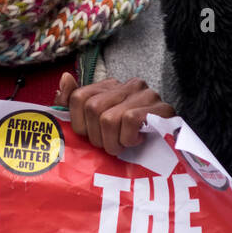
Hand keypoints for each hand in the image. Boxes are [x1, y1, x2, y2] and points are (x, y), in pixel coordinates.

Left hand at [57, 73, 175, 154]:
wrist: (165, 155)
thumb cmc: (124, 140)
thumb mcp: (93, 126)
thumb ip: (72, 103)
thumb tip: (65, 77)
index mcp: (110, 86)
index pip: (78, 97)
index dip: (80, 124)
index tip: (93, 136)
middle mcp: (128, 84)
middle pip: (93, 109)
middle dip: (97, 137)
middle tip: (110, 144)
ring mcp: (146, 94)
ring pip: (109, 118)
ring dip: (113, 142)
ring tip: (123, 145)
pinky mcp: (161, 108)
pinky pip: (130, 120)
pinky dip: (128, 138)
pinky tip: (137, 140)